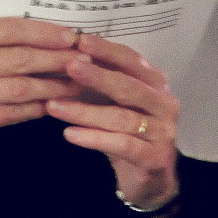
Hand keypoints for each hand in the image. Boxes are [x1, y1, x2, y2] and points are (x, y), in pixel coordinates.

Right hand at [0, 17, 85, 165]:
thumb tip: (33, 36)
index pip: (7, 29)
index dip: (42, 31)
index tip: (69, 35)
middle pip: (17, 57)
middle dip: (55, 58)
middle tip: (82, 58)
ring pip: (18, 86)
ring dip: (52, 85)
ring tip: (76, 84)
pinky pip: (9, 113)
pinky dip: (34, 109)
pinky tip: (50, 105)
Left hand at [46, 34, 178, 210]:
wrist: (149, 177)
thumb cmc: (125, 129)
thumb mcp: (111, 101)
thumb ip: (95, 81)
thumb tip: (63, 57)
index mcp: (154, 82)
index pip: (130, 59)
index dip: (106, 50)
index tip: (79, 40)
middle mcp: (164, 103)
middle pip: (128, 86)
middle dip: (96, 75)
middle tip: (68, 66)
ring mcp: (163, 132)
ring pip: (120, 117)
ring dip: (84, 111)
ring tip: (53, 106)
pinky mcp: (155, 158)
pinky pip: (122, 145)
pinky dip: (94, 138)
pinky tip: (69, 134)